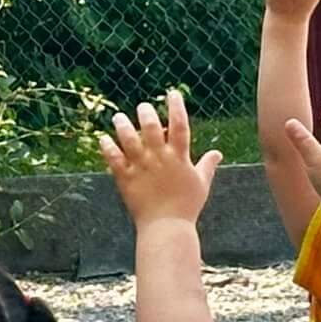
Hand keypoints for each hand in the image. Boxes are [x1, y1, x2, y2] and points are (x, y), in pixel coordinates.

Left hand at [99, 90, 221, 226]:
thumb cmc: (186, 206)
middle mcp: (159, 159)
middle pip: (152, 128)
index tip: (172, 93)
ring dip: (123, 125)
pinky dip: (107, 147)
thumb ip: (207, 165)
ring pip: (129, 139)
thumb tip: (218, 153)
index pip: (180, 125)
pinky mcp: (125, 178)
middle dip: (147, 113)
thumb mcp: (201, 184)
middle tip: (143, 107)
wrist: (166, 228)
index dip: (176, 107)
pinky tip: (102, 138)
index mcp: (179, 157)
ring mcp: (141, 167)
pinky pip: (113, 158)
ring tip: (118, 117)